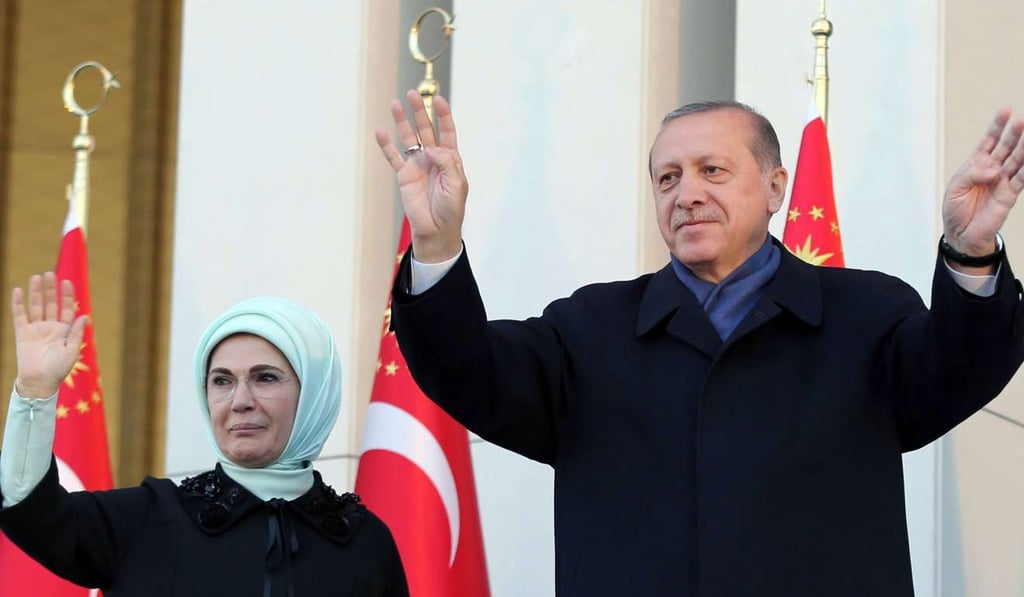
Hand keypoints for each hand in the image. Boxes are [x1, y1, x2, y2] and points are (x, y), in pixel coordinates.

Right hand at [10, 272, 87, 398]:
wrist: (40, 382)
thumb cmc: (58, 369)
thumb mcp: (72, 350)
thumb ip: (77, 332)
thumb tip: (85, 316)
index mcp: (65, 330)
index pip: (66, 308)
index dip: (67, 296)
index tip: (67, 282)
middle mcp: (50, 327)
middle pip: (50, 303)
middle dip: (51, 289)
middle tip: (50, 273)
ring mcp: (36, 329)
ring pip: (36, 306)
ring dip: (36, 292)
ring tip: (37, 277)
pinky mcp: (22, 333)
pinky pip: (20, 315)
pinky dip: (18, 303)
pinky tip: (18, 290)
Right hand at [375, 90, 466, 262]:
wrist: (436, 229)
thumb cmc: (451, 208)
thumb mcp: (457, 184)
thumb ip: (447, 163)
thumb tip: (431, 148)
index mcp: (450, 158)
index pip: (446, 131)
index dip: (443, 115)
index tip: (439, 99)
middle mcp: (433, 158)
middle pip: (426, 129)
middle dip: (420, 111)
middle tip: (413, 94)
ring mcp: (417, 165)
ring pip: (408, 138)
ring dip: (402, 122)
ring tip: (395, 104)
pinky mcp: (404, 176)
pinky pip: (393, 157)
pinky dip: (386, 145)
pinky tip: (380, 132)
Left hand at [942, 108, 1023, 255]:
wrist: (961, 233)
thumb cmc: (955, 210)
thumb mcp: (955, 189)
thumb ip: (971, 175)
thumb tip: (993, 170)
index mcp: (976, 164)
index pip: (989, 140)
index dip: (997, 126)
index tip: (1006, 111)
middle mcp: (992, 169)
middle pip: (1006, 147)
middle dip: (1014, 134)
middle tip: (1022, 121)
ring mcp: (1002, 181)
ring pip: (1017, 161)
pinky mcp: (1009, 195)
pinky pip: (1022, 180)